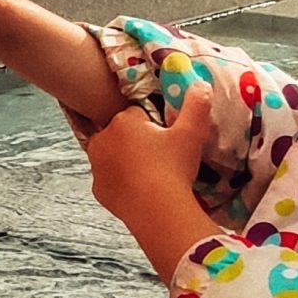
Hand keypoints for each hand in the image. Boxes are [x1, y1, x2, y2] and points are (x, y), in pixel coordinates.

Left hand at [80, 79, 223, 281]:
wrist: (159, 212)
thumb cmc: (174, 168)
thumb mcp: (192, 133)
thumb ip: (197, 104)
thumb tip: (201, 84)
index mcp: (122, 121)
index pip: (137, 114)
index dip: (154, 125)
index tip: (166, 139)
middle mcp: (102, 140)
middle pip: (121, 133)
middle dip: (137, 140)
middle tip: (161, 158)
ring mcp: (96, 167)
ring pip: (113, 156)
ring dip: (126, 160)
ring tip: (151, 175)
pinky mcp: (97, 190)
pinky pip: (110, 180)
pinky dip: (121, 183)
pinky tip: (139, 190)